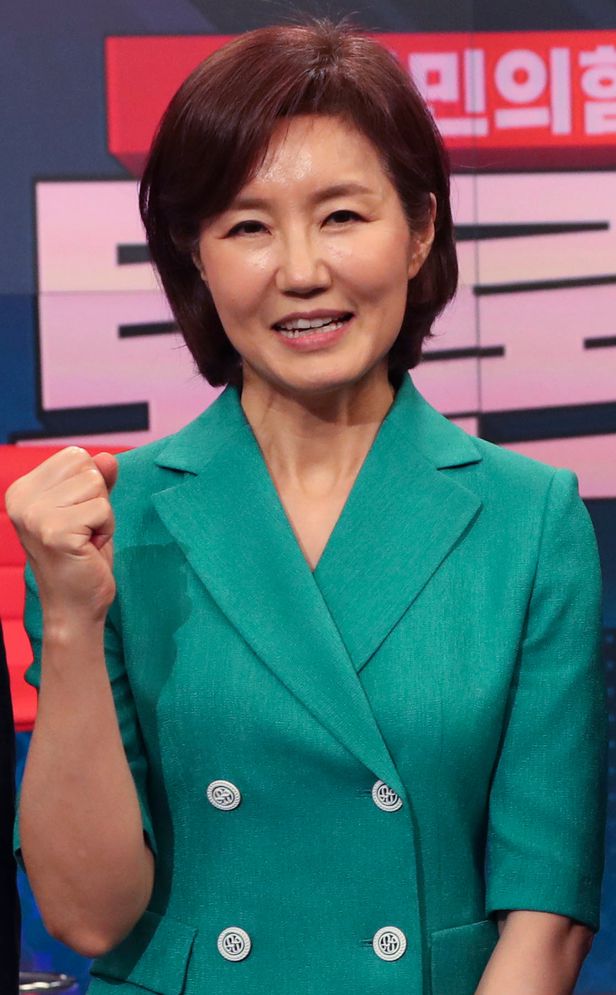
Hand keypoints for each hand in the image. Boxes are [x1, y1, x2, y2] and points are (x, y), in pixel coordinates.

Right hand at [5, 447, 118, 623]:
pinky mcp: (55, 532)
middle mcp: (21, 499)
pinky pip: (103, 509)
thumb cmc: (83, 558)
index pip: (75, 456)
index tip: (78, 518)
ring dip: (102, 516)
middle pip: (86, 466)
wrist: (75, 607)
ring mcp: (34, 516)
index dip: (89, 486)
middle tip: (84, 531)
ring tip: (86, 540)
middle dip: (97, 499)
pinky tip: (89, 549)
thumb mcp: (89, 510)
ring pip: (96, 486)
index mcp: (23, 490)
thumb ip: (97, 481)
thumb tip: (107, 457)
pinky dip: (106, 530)